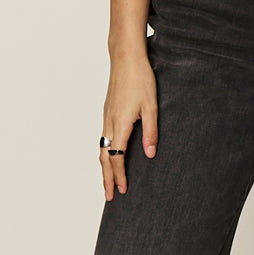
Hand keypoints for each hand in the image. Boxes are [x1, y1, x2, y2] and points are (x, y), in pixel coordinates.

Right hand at [100, 53, 158, 198]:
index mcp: (120, 123)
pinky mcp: (107, 111)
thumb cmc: (141, 79)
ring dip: (104, 167)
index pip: (117, 157)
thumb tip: (149, 154)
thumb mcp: (152, 106)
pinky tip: (109, 157)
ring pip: (101, 148)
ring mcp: (106, 116)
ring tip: (107, 181)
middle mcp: (109, 122)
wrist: (126, 58)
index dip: (119, 175)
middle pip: (104, 157)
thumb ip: (151, 132)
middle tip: (109, 197)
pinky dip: (104, 153)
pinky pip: (103, 138)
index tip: (122, 190)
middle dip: (106, 178)